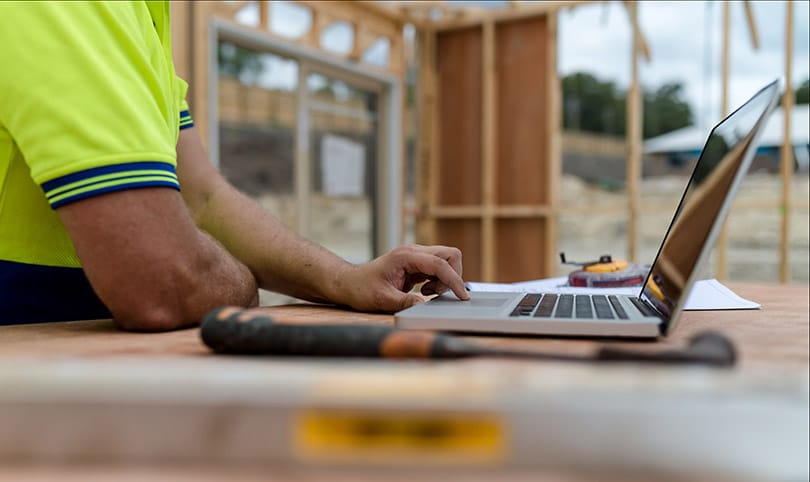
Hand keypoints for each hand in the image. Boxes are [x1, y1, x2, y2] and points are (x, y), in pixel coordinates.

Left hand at [339, 244, 468, 312]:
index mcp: (406, 256)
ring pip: (446, 261)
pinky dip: (438, 280)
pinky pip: (438, 268)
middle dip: (452, 276)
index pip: (440, 263)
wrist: (349, 283)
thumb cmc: (362, 289)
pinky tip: (425, 290)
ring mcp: (415, 256)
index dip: (454, 280)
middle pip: (450, 255)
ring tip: (427, 292)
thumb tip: (425, 307)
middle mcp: (413, 252)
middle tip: (436, 293)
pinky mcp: (416, 264)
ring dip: (445, 279)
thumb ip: (405, 303)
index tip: (462, 296)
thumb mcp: (383, 300)